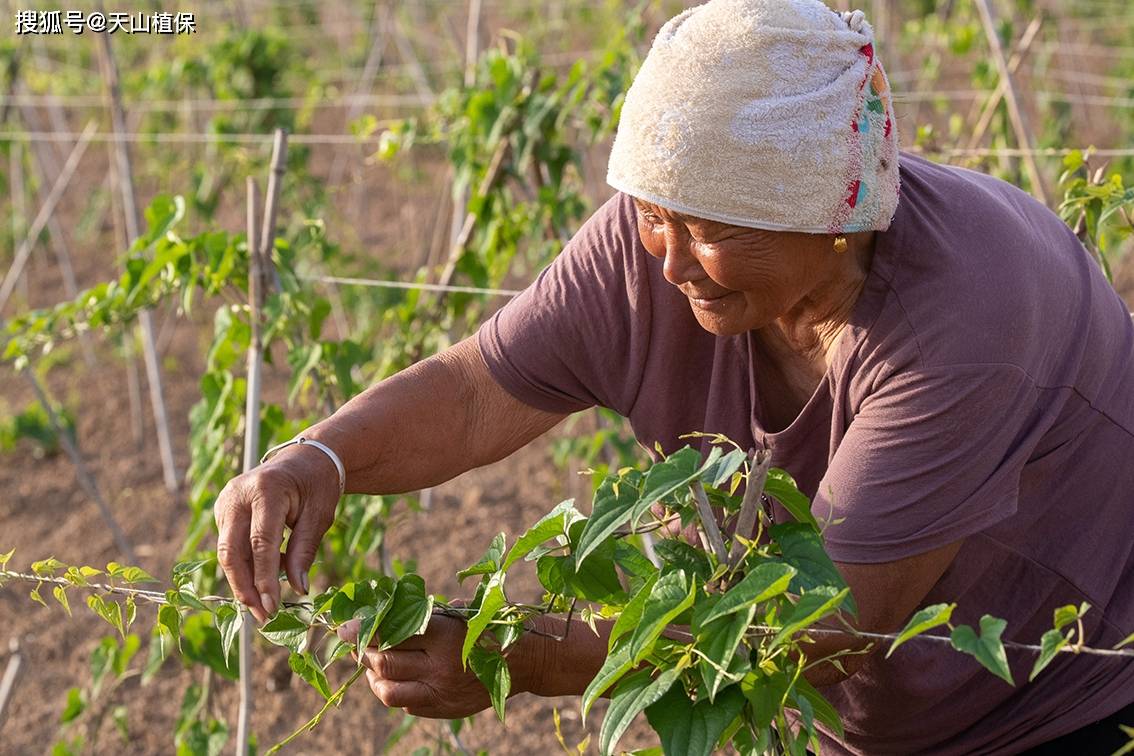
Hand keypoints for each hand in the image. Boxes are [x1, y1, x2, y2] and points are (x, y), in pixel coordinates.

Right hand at [214, 444, 339, 622]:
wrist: (305, 459)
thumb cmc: (317, 485)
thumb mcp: (319, 516)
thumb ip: (304, 551)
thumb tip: (298, 589)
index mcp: (266, 490)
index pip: (261, 543)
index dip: (264, 578)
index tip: (272, 607)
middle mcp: (238, 494)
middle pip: (232, 551)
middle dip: (245, 587)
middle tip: (263, 616)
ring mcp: (226, 500)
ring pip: (227, 551)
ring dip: (243, 581)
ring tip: (264, 606)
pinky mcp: (223, 509)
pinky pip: (229, 544)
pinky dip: (244, 565)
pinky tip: (262, 579)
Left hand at [337, 614, 534, 718]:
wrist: (527, 660)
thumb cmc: (491, 626)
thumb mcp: (462, 612)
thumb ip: (427, 615)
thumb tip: (385, 613)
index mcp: (445, 635)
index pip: (393, 633)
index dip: (365, 630)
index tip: (344, 627)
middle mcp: (441, 667)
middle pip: (385, 663)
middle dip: (365, 652)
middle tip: (358, 642)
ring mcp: (442, 693)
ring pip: (388, 691)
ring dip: (374, 677)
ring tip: (373, 664)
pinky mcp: (445, 710)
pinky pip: (407, 705)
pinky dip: (394, 691)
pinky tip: (396, 679)